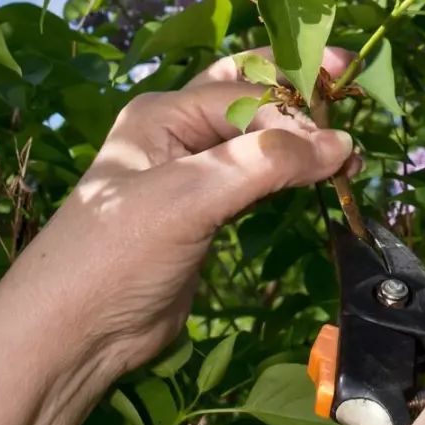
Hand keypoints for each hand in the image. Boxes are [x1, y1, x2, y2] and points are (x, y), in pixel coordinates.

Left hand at [0, 47, 357, 390]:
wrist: (70, 336)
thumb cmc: (118, 255)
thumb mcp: (188, 199)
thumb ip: (264, 164)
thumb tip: (340, 141)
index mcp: (163, 112)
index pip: (248, 93)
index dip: (298, 108)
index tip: (344, 135)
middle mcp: (177, 132)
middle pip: (251, 94)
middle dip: (302, 92)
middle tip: (353, 88)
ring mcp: (190, 174)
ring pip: (257, 138)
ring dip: (301, 138)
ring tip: (348, 155)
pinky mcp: (203, 214)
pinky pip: (255, 177)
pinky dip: (289, 173)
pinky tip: (317, 177)